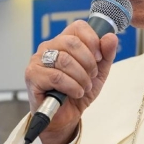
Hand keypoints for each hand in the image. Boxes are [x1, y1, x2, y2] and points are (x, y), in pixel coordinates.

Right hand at [25, 20, 118, 143]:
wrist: (65, 117)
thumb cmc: (78, 92)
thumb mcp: (98, 73)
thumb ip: (106, 55)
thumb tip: (111, 36)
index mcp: (63, 41)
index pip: (78, 27)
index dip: (92, 40)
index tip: (99, 57)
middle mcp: (48, 47)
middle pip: (72, 42)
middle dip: (88, 62)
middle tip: (91, 76)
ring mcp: (38, 60)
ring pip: (65, 60)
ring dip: (81, 77)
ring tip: (84, 87)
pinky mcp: (32, 75)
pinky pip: (56, 77)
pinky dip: (72, 86)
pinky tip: (75, 93)